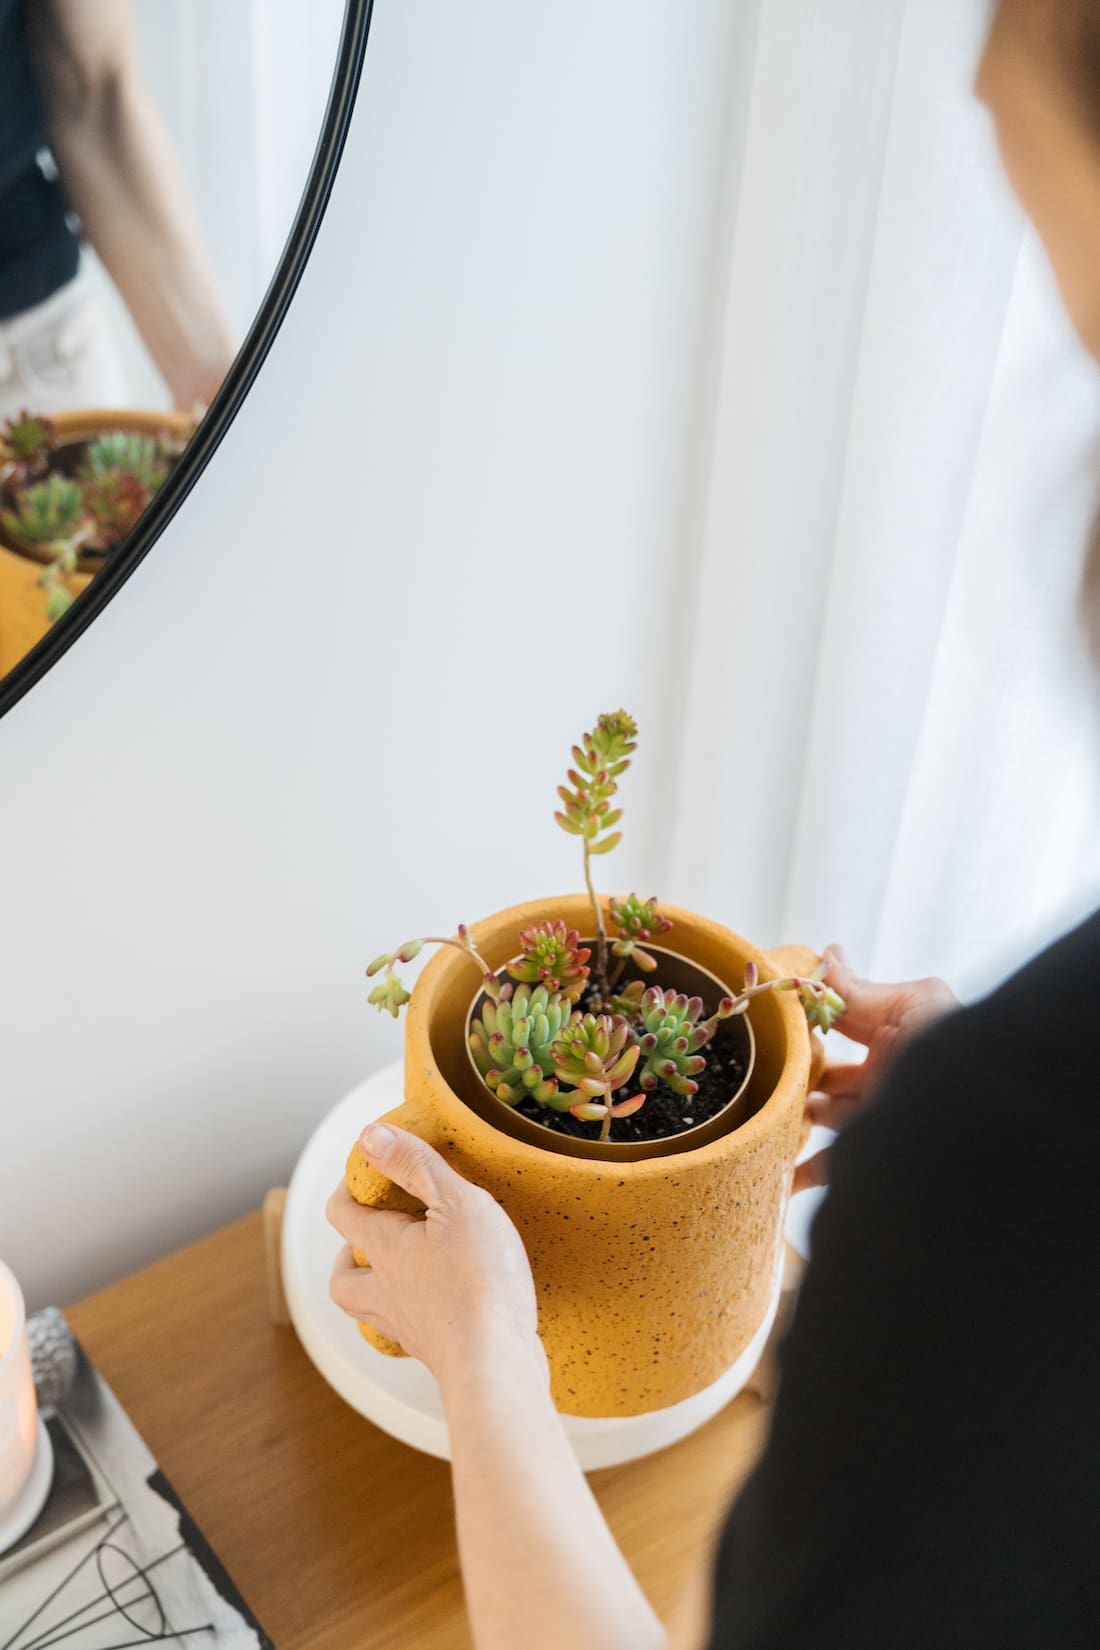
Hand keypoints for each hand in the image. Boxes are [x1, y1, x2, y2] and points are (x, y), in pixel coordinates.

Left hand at [327, 1123, 543, 1391]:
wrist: (495, 1366)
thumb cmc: (479, 1282)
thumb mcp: (457, 1202)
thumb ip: (415, 1164)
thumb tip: (368, 1136)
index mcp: (385, 1250)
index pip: (342, 1212)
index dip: (349, 1185)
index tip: (372, 1169)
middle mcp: (385, 1291)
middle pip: (342, 1276)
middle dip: (350, 1250)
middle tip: (376, 1231)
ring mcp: (408, 1326)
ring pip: (367, 1310)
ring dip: (371, 1288)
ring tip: (399, 1271)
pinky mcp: (435, 1352)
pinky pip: (406, 1333)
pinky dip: (412, 1316)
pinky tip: (440, 1305)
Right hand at [793, 943, 957, 1192]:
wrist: (979, 1123)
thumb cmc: (952, 1051)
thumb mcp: (911, 1005)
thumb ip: (860, 990)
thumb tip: (827, 955)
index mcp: (898, 1032)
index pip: (843, 1019)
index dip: (811, 1012)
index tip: (776, 1009)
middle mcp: (886, 1073)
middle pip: (829, 1069)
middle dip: (801, 1067)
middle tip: (777, 1064)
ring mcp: (878, 1114)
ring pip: (824, 1113)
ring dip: (799, 1109)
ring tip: (784, 1105)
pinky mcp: (874, 1152)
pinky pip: (833, 1165)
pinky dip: (804, 1172)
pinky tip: (783, 1174)